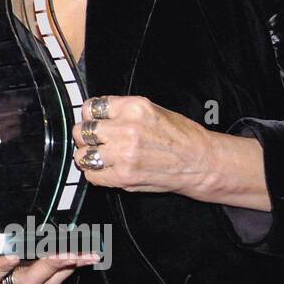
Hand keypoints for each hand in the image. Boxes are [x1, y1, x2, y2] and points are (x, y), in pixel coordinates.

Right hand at [0, 252, 99, 283]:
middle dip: (48, 266)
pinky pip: (48, 278)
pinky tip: (82, 257)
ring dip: (65, 268)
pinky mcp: (22, 279)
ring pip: (43, 280)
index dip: (0, 267)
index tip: (10, 253)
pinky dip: (66, 269)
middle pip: (28, 280)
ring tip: (87, 255)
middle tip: (69, 252)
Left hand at [73, 94, 222, 196]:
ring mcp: (123, 154)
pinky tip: (108, 170)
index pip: (91, 107)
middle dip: (85, 137)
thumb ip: (122, 112)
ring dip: (88, 157)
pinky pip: (92, 176)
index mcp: (134, 108)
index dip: (89, 116)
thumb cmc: (180, 136)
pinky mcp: (123, 176)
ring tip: (100, 157)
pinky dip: (96, 174)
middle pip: (82, 131)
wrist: (201, 162)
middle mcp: (126, 129)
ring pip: (82, 155)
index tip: (92, 121)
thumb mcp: (151, 110)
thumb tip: (93, 116)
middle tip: (95, 141)